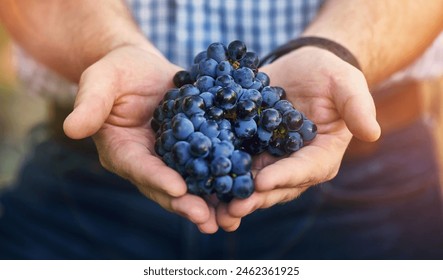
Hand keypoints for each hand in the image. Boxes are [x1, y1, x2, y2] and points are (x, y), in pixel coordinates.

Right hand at [63, 45, 218, 232]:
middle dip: (185, 203)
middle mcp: (147, 161)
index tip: (177, 188)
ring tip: (229, 218)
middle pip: (165, 187)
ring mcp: (171, 158)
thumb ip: (90, 103)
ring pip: (190, 185)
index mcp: (121, 150)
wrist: (145, 68)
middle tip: (206, 219)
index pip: (138, 167)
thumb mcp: (101, 80)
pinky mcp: (192, 150)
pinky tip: (242, 191)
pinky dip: (223, 180)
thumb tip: (71, 129)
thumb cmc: (118, 71)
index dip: (156, 178)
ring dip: (209, 203)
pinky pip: (208, 167)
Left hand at [216, 47, 380, 230]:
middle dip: (254, 198)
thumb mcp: (345, 83)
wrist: (302, 68)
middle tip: (232, 208)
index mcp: (321, 155)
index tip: (263, 181)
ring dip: (233, 197)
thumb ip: (357, 106)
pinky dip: (220, 175)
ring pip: (252, 183)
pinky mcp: (250, 149)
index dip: (285, 177)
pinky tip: (201, 182)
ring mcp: (270, 160)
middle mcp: (295, 165)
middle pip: (276, 186)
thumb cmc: (328, 74)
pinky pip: (235, 165)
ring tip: (214, 209)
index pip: (305, 170)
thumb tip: (372, 133)